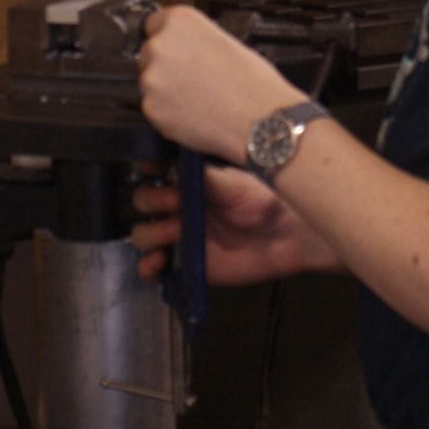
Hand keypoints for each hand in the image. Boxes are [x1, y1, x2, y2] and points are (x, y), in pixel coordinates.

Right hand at [130, 165, 334, 284]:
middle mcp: (180, 208)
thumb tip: (168, 158)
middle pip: (142, 205)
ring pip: (144, 236)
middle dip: (151, 202)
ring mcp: (182, 238)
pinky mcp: (187, 266)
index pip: (151, 174)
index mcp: (187, 182)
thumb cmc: (261, 199)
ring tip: (176, 231)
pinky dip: (148, 268)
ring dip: (151, 233)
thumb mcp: (227, 181)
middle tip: (175, 203)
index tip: (153, 170)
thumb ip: (196, 175)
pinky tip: (159, 262)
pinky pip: (155, 270)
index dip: (147, 173)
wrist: (286, 235)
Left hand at [137, 5, 299, 162]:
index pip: (154, 24)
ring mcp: (152, 78)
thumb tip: (185, 48)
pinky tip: (193, 114)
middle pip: (149, 54)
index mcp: (180, 22)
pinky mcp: (151, 108)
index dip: (168, 39)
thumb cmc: (253, 83)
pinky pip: (154, 108)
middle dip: (166, 66)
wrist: (261, 122)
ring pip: (150, 83)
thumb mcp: (226, 41)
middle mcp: (161, 45)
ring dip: (166, 91)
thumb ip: (196, 40)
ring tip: (197, 99)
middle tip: (193, 79)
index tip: (176, 50)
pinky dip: (168, 113)